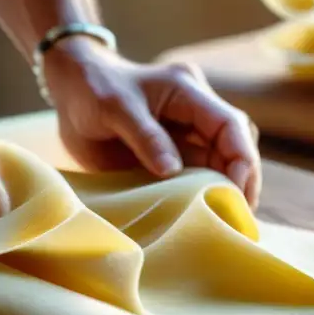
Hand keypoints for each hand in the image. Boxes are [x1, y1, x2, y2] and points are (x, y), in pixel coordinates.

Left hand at [42, 37, 261, 207]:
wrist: (71, 90)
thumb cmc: (92, 89)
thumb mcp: (114, 107)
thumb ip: (145, 136)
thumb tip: (173, 171)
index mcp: (188, 91)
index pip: (231, 124)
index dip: (241, 158)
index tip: (237, 192)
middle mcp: (195, 113)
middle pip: (234, 146)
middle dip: (242, 181)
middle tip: (238, 219)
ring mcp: (185, 134)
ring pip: (219, 164)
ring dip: (225, 192)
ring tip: (227, 225)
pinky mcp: (172, 153)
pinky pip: (195, 175)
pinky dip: (201, 196)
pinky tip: (203, 218)